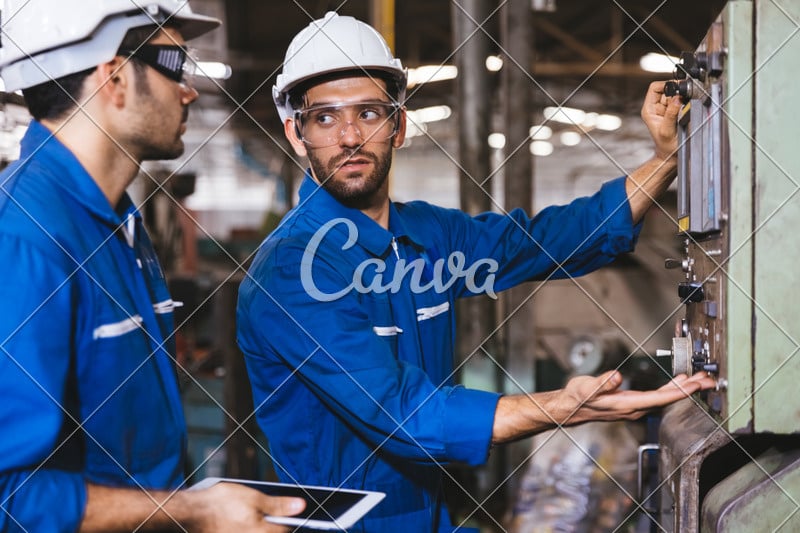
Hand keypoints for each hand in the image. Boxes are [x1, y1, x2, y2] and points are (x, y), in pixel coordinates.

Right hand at [187, 482, 305, 532]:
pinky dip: (243, 528)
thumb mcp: (254, 498)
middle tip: (254, 510)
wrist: (192, 513)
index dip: (284, 517)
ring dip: (255, 525)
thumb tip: (300, 506)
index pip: (286, 529)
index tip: (279, 510)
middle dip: (268, 523)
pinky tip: (234, 521)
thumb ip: (279, 505)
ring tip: (241, 515)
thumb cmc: (221, 504)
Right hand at [559, 370, 716, 424]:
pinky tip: (678, 381)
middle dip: (690, 390)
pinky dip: (671, 388)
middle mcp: (635, 408)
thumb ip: (602, 383)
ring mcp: (636, 406)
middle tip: (709, 380)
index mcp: (628, 404)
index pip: (660, 399)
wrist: (571, 407)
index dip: (679, 392)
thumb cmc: (578, 397)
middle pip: (668, 399)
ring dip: (683, 389)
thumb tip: (616, 377)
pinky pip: (659, 396)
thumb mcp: (586, 387)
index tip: (696, 385)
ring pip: (666, 398)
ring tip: (700, 379)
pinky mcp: (634, 402)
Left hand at [641, 80, 682, 160]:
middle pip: (668, 88)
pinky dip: (686, 102)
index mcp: (649, 110)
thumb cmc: (666, 146)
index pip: (655, 87)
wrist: (672, 155)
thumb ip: (671, 114)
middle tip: (685, 99)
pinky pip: (682, 101)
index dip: (666, 85)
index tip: (678, 89)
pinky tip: (687, 111)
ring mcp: (666, 109)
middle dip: (677, 92)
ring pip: (676, 94)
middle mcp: (657, 107)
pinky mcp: (675, 111)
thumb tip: (677, 98)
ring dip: (683, 98)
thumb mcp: (667, 131)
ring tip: (684, 110)